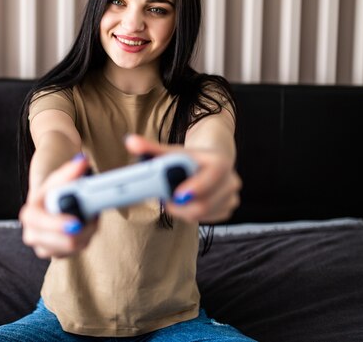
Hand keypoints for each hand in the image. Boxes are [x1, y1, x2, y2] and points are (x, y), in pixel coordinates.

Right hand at [19, 155, 97, 258]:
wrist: (50, 199)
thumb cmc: (53, 189)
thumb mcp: (59, 178)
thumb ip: (70, 170)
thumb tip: (83, 162)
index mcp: (29, 214)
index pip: (39, 223)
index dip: (57, 224)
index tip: (76, 222)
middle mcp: (32, 234)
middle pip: (60, 242)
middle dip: (81, 231)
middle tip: (93, 219)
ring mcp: (43, 247)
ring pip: (70, 248)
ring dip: (85, 234)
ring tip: (91, 220)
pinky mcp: (56, 254)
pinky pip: (74, 252)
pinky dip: (85, 240)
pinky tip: (87, 228)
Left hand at [125, 134, 240, 223]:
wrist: (211, 159)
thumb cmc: (190, 157)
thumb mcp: (172, 151)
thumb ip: (151, 148)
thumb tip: (130, 142)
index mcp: (220, 162)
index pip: (211, 177)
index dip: (193, 188)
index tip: (175, 194)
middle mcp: (231, 181)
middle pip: (204, 204)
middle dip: (180, 205)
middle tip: (166, 198)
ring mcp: (231, 197)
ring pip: (202, 215)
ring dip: (184, 210)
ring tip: (175, 197)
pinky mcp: (228, 209)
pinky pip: (206, 220)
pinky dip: (192, 214)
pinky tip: (187, 202)